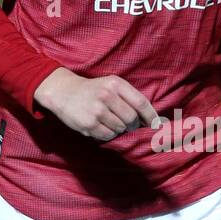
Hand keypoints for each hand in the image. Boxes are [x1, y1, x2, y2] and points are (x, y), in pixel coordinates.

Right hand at [34, 68, 160, 141]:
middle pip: (132, 119)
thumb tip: (152, 119)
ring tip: (108, 121)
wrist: (63, 92)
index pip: (141, 103)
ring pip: (120, 129)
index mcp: (115, 84)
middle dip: (132, 125)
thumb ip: (130, 98)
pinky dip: (108, 134)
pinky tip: (100, 125)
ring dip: (118, 129)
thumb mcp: (111, 85)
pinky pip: (108, 136)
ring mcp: (97, 111)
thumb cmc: (93, 90)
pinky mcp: (88, 124)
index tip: (157, 125)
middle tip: (127, 124)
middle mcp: (107, 96)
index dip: (151, 116)